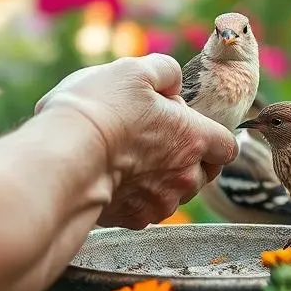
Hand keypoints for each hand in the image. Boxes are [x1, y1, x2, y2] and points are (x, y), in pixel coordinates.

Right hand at [36, 54, 237, 228]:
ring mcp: (159, 203)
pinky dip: (135, 195)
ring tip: (130, 156)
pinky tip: (113, 175)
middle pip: (202, 172)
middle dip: (187, 158)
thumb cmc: (102, 109)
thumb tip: (172, 84)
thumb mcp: (135, 70)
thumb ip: (165, 72)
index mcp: (194, 138)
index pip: (228, 146)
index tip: (191, 125)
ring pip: (173, 193)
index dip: (212, 134)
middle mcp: (184, 176)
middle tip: (157, 139)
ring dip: (161, 178)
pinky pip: (144, 207)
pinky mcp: (132, 220)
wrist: (63, 159)